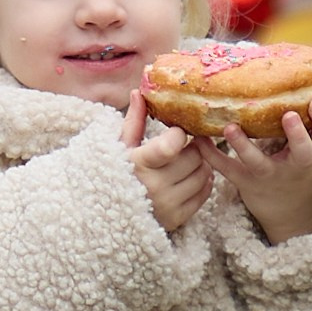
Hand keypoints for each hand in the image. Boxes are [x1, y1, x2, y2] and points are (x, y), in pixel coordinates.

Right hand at [120, 92, 212, 236]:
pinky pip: (204, 194)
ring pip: (203, 175)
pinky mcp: (177, 218)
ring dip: (200, 165)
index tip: (175, 133)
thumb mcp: (121, 147)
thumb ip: (133, 121)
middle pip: (194, 157)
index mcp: (138, 163)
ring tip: (186, 162)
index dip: (179, 134)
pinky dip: (202, 183)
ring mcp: (167, 204)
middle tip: (184, 147)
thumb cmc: (115, 174)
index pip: (172, 144)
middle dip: (192, 148)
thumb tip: (138, 92)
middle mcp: (154, 186)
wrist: (108, 215)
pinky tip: (189, 177)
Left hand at [197, 100, 311, 243]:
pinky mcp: (246, 182)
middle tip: (289, 116)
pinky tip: (198, 139)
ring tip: (230, 127)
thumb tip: (300, 71)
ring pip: (258, 163)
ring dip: (243, 146)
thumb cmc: (297, 160)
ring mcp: (269, 174)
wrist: (288, 207)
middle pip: (302, 153)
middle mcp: (294, 164)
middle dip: (297, 135)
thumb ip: (307, 119)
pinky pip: (228, 169)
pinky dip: (212, 156)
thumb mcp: (311, 145)